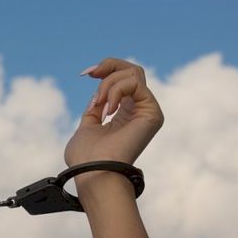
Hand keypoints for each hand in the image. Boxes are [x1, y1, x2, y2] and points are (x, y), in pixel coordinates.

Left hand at [64, 58, 163, 191]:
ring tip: (98, 106)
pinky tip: (107, 110)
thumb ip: (95, 110)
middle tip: (90, 74)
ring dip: (107, 85)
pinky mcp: (152, 112)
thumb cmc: (86, 158)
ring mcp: (147, 111)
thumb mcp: (87, 127)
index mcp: (124, 115)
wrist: (93, 172)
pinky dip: (115, 91)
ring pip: (132, 74)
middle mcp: (138, 111)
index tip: (85, 74)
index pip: (123, 80)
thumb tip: (98, 95)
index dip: (105, 69)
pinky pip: (134, 84)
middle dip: (109, 65)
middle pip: (133, 70)